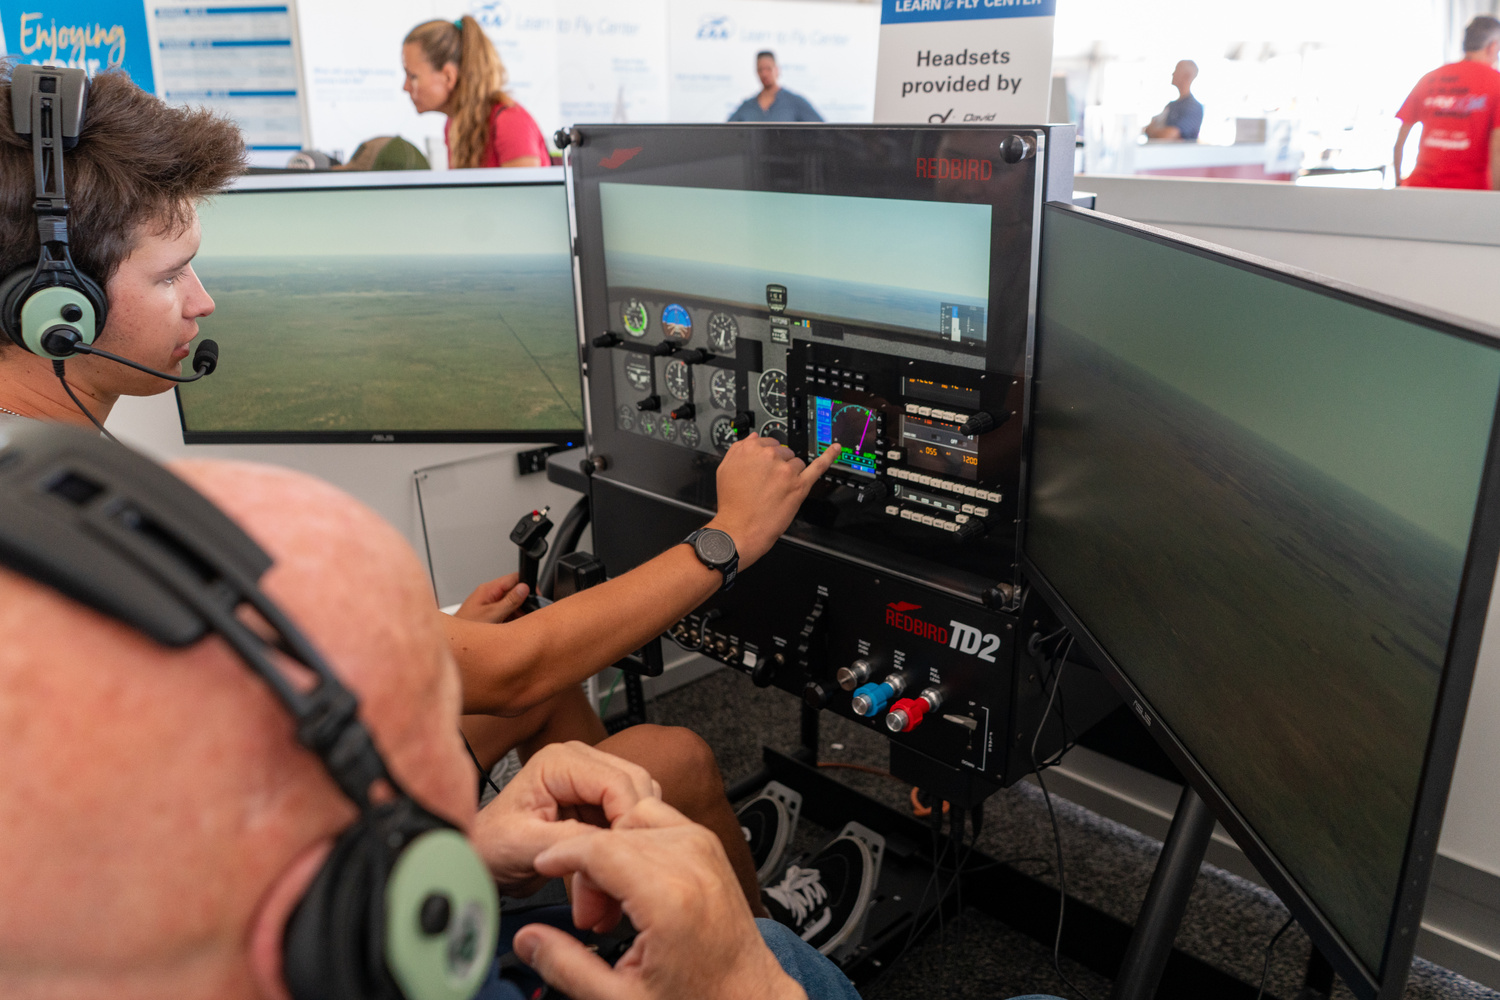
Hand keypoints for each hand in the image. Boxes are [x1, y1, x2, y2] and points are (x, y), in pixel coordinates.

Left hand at [454, 572, 528, 622]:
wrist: (452, 643)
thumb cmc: (466, 629)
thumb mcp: (492, 616)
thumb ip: (509, 602)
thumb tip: (524, 588)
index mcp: (488, 589)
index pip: (514, 578)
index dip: (527, 586)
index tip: (534, 597)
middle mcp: (488, 594)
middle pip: (514, 591)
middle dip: (522, 603)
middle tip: (524, 615)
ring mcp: (488, 603)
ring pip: (510, 603)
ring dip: (516, 613)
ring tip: (512, 624)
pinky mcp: (488, 613)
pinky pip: (505, 612)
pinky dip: (510, 620)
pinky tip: (507, 628)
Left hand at [471, 742, 660, 896]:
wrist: (484, 858)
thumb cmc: (491, 846)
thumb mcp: (522, 845)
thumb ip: (566, 839)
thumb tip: (608, 844)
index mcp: (558, 761)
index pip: (617, 782)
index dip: (627, 819)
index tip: (623, 855)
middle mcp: (580, 762)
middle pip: (637, 787)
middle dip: (633, 829)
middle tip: (620, 868)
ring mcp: (592, 781)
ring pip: (641, 801)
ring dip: (633, 837)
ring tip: (612, 872)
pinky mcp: (599, 802)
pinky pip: (632, 817)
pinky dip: (629, 843)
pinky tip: (612, 868)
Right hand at [513, 799, 805, 999]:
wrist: (749, 998)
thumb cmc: (699, 999)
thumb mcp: (620, 998)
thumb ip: (566, 965)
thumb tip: (528, 939)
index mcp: (669, 896)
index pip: (599, 848)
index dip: (562, 855)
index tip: (545, 867)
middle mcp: (691, 862)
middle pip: (613, 834)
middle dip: (588, 868)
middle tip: (592, 917)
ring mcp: (704, 849)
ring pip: (634, 819)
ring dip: (614, 852)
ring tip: (616, 903)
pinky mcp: (710, 848)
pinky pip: (660, 820)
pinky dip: (638, 841)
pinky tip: (635, 883)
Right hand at [708, 434, 839, 567]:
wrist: (739, 529)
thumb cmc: (732, 504)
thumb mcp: (725, 469)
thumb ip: (739, 449)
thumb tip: (753, 437)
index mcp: (750, 449)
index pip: (769, 443)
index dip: (768, 457)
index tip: (766, 466)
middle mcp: (769, 456)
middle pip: (784, 452)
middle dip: (779, 465)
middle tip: (769, 484)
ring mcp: (786, 470)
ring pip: (797, 463)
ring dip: (791, 475)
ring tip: (778, 491)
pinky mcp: (799, 485)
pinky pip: (818, 467)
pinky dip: (829, 457)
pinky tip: (835, 449)